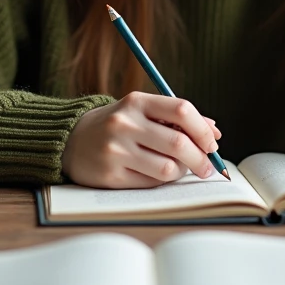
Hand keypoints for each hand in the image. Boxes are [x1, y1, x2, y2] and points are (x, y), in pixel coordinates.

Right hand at [61, 92, 222, 188]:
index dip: (203, 129)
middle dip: (201, 158)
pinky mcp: (110, 175)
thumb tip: (214, 132)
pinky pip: (151, 183)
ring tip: (179, 170)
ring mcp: (116, 150)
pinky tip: (158, 174)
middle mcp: (125, 123)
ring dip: (182, 172)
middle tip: (208, 167)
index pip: (182, 110)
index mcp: (137, 102)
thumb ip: (176, 117)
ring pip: (168, 168)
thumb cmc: (117, 125)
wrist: (71, 140)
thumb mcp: (141, 111)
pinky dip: (162, 181)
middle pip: (179, 143)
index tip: (212, 144)